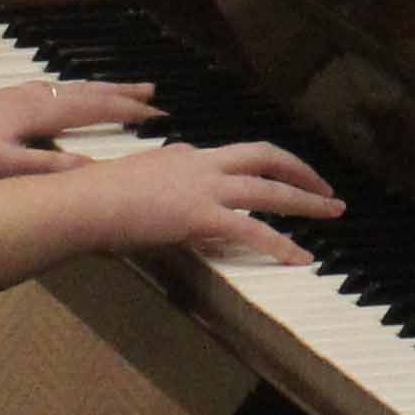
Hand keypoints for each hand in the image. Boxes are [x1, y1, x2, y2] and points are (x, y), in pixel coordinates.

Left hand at [0, 81, 159, 184]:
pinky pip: (51, 91)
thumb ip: (52, 170)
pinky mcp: (0, 103)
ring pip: (67, 88)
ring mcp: (15, 96)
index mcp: (39, 111)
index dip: (128, 111)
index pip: (94, 108)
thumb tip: (99, 172)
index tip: (161, 114)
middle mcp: (32, 96)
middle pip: (85, 91)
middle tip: (153, 91)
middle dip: (121, 92)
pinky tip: (62, 98)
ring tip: (120, 90)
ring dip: (98, 89)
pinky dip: (72, 93)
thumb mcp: (6, 171)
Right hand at [84, 139, 341, 266]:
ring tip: (334, 212)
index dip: (263, 166)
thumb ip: (156, 180)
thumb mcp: (132, 179)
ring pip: (270, 190)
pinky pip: (253, 230)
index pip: (235, 155)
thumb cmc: (92, 197)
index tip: (280, 177)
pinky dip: (281, 244)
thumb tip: (159, 187)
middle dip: (301, 171)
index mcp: (186, 156)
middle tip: (327, 189)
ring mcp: (205, 187)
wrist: (80, 202)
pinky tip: (301, 258)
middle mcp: (202, 164)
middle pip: (266, 157)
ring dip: (306, 201)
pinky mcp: (201, 215)